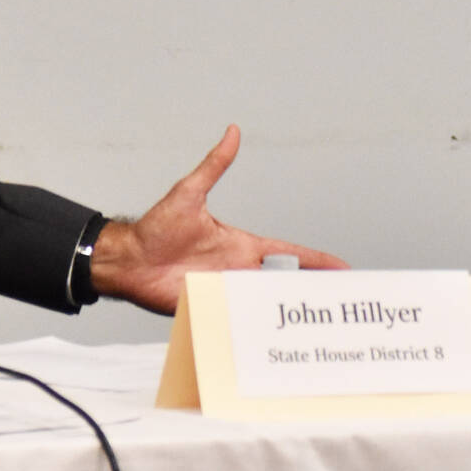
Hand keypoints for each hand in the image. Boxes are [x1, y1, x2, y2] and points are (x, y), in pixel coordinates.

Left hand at [90, 125, 346, 312]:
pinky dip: (254, 328)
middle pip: (283, 283)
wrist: (128, 260)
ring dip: (284, 310)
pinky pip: (237, 320)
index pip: (289, 255)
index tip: (342, 268)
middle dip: (310, 291)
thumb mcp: (190, 193)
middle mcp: (237, 269)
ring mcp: (225, 290)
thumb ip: (214, 165)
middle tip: (338, 302)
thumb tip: (231, 132)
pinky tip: (273, 337)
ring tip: (313, 323)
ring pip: (264, 303)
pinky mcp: (210, 308)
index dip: (316, 261)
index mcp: (242, 246)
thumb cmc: (155, 228)